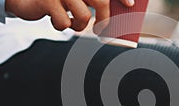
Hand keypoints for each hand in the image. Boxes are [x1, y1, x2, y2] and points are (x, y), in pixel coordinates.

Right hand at [5, 0, 133, 30]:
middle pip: (100, 1)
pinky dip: (62, 26)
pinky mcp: (48, 0)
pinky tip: (57, 20)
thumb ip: (91, 0)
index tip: (130, 5)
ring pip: (84, 16)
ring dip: (80, 26)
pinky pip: (64, 22)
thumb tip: (114, 14)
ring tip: (73, 23)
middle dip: (105, 20)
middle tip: (102, 30)